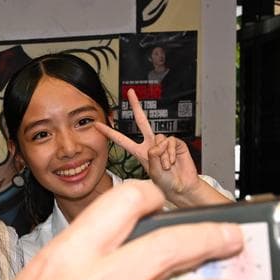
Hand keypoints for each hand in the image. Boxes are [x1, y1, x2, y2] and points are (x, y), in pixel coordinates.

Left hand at [96, 90, 225, 208]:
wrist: (181, 187)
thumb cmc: (165, 183)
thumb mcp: (152, 172)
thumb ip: (151, 156)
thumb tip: (156, 145)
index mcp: (140, 152)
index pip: (122, 140)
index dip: (110, 133)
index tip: (98, 125)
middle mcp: (151, 144)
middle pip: (142, 121)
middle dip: (136, 106)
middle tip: (130, 92)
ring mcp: (163, 143)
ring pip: (158, 139)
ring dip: (162, 156)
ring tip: (166, 167)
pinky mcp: (175, 143)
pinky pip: (170, 142)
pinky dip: (170, 153)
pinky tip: (173, 162)